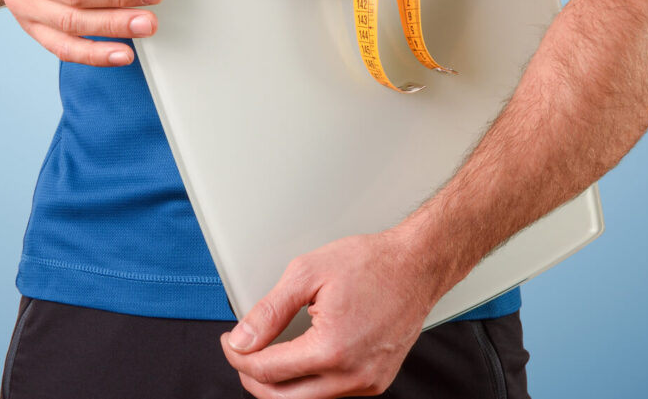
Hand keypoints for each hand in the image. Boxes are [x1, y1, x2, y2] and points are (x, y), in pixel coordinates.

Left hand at [219, 231, 452, 398]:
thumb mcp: (307, 274)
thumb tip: (243, 339)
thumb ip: (269, 312)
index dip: (238, 357)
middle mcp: (353, 375)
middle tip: (241, 353)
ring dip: (279, 384)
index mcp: (332, 349)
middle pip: (283, 398)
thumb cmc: (372, 263)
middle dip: (252, 379)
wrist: (417, 266)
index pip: (267, 371)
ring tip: (265, 355)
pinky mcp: (376, 381)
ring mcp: (367, 382)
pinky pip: (330, 394)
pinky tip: (297, 359)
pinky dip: (306, 382)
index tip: (230, 342)